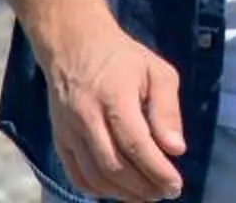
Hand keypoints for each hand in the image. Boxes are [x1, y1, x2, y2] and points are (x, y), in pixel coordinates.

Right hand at [41, 20, 184, 200]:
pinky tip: (119, 191)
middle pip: (114, 165)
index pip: (136, 143)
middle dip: (143, 186)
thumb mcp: (157, 71)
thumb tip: (176, 149)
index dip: (156, 170)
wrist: (75, 47)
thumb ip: (167, 109)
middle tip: (165, 192)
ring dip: (123, 193)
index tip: (176, 185)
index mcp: (115, 96)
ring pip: (95, 175)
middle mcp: (87, 117)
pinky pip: (77, 175)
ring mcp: (69, 131)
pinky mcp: (59, 140)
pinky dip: (98, 190)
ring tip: (147, 195)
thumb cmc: (124, 59)